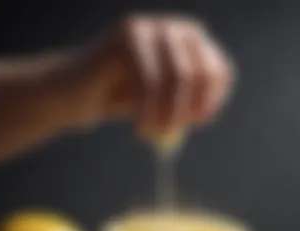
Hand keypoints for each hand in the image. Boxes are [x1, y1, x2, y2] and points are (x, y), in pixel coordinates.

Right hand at [73, 14, 235, 134]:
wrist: (78, 91)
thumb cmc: (126, 100)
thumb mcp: (166, 105)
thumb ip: (188, 106)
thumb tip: (204, 114)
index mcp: (192, 46)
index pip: (221, 73)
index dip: (211, 104)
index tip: (193, 125)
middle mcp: (176, 30)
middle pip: (201, 74)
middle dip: (187, 112)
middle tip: (167, 135)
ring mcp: (152, 27)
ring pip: (178, 77)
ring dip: (167, 115)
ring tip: (151, 134)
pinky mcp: (128, 35)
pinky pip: (151, 80)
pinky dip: (148, 113)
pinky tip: (139, 129)